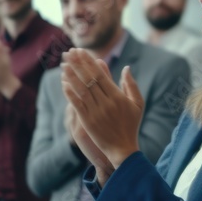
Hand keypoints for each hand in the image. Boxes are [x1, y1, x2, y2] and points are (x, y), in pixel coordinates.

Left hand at [61, 49, 142, 169]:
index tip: (81, 52)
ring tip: (63, 64)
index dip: (89, 62)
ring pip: (81, 90)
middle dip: (78, 64)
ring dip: (71, 76)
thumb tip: (126, 68)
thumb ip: (131, 85)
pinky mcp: (87, 122)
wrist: (123, 149)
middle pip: (89, 79)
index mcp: (118, 96)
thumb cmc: (131, 125)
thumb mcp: (137, 104)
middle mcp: (106, 102)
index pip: (100, 74)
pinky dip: (70, 93)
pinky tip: (63, 84)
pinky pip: (77, 104)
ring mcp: (96, 112)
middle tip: (69, 52)